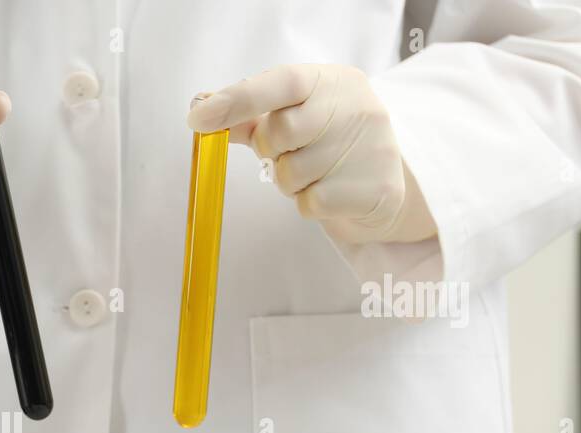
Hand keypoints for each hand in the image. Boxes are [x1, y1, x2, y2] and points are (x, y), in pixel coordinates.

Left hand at [188, 64, 435, 244]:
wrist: (382, 186)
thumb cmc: (327, 145)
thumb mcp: (294, 118)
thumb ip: (248, 115)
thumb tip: (200, 107)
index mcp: (332, 82)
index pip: (281, 81)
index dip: (236, 100)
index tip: (198, 118)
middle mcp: (356, 107)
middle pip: (279, 132)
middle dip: (271, 150)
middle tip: (289, 151)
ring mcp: (371, 146)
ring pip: (290, 174)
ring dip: (289, 182)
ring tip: (315, 173)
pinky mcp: (373, 188)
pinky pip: (309, 203)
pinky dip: (308, 204)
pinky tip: (329, 193)